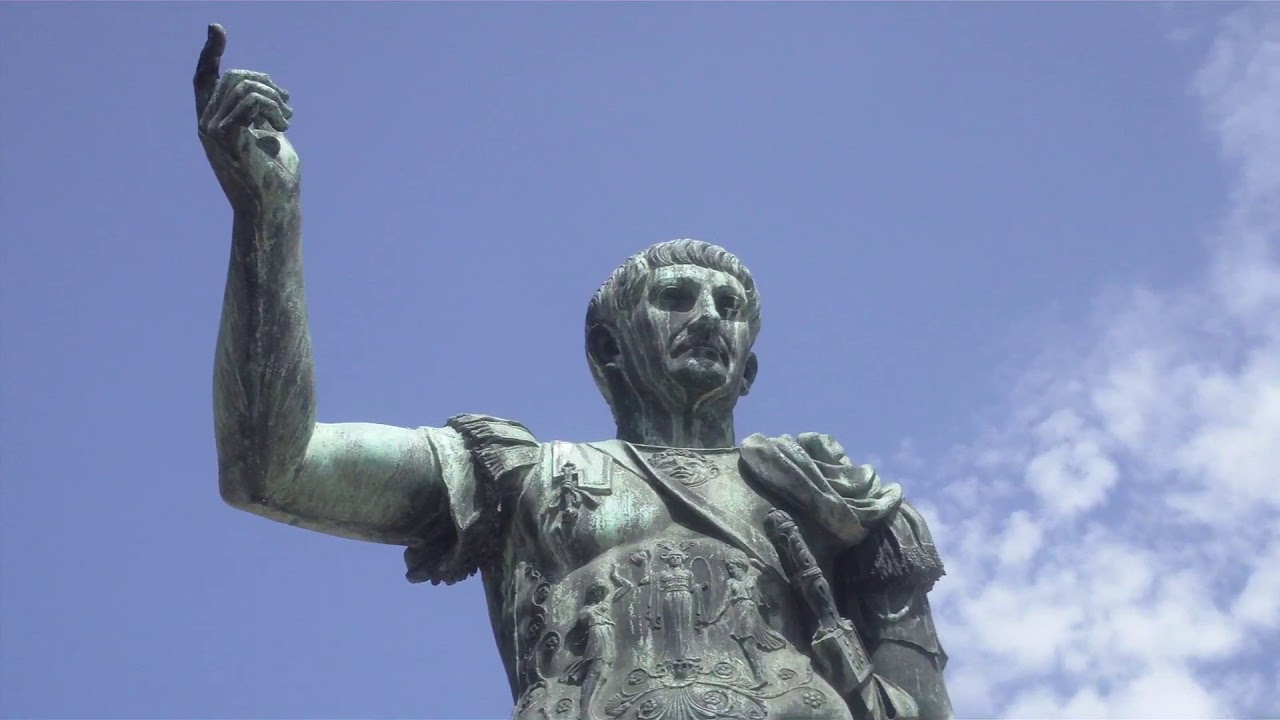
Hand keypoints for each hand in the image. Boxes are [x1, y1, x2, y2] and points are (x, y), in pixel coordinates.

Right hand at [194, 24, 298, 207]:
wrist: (275, 206)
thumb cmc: (276, 176)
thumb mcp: (270, 136)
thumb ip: (263, 113)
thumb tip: (270, 90)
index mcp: (215, 122)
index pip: (205, 79)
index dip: (211, 53)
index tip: (217, 28)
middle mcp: (207, 124)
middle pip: (233, 77)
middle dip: (265, 81)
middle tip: (286, 102)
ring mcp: (213, 131)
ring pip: (244, 86)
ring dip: (274, 97)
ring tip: (286, 118)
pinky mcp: (226, 137)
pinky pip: (251, 100)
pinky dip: (273, 107)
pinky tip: (283, 125)